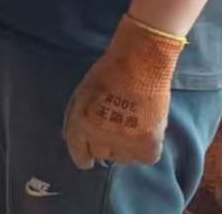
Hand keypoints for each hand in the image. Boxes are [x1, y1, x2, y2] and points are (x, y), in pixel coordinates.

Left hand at [62, 15, 184, 168]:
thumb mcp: (80, 94)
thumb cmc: (108, 73)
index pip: (79, 155)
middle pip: (102, 155)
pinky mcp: (149, 143)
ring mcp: (126, 142)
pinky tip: (145, 134)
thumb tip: (72, 140)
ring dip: (125, 146)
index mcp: (81, 124)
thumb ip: (74, 119)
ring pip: (123, 158)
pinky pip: (145, 158)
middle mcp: (101, 137)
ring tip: (131, 125)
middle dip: (105, 143)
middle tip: (114, 126)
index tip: (88, 159)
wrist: (139, 63)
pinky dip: (145, 150)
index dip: (83, 157)